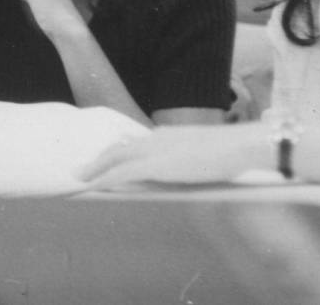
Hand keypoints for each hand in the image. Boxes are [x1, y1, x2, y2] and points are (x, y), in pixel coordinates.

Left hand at [79, 123, 275, 189]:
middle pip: (120, 147)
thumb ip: (189, 162)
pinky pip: (121, 173)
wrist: (239, 146)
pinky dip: (104, 178)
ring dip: (96, 168)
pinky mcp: (156, 165)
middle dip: (100, 157)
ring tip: (80, 177)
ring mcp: (155, 150)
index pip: (137, 142)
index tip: (108, 156)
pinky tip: (93, 186)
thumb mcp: (205, 156)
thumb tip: (186, 172)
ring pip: (115, 157)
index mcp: (170, 135)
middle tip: (83, 167)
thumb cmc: (232, 153)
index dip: (119, 150)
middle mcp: (158, 138)